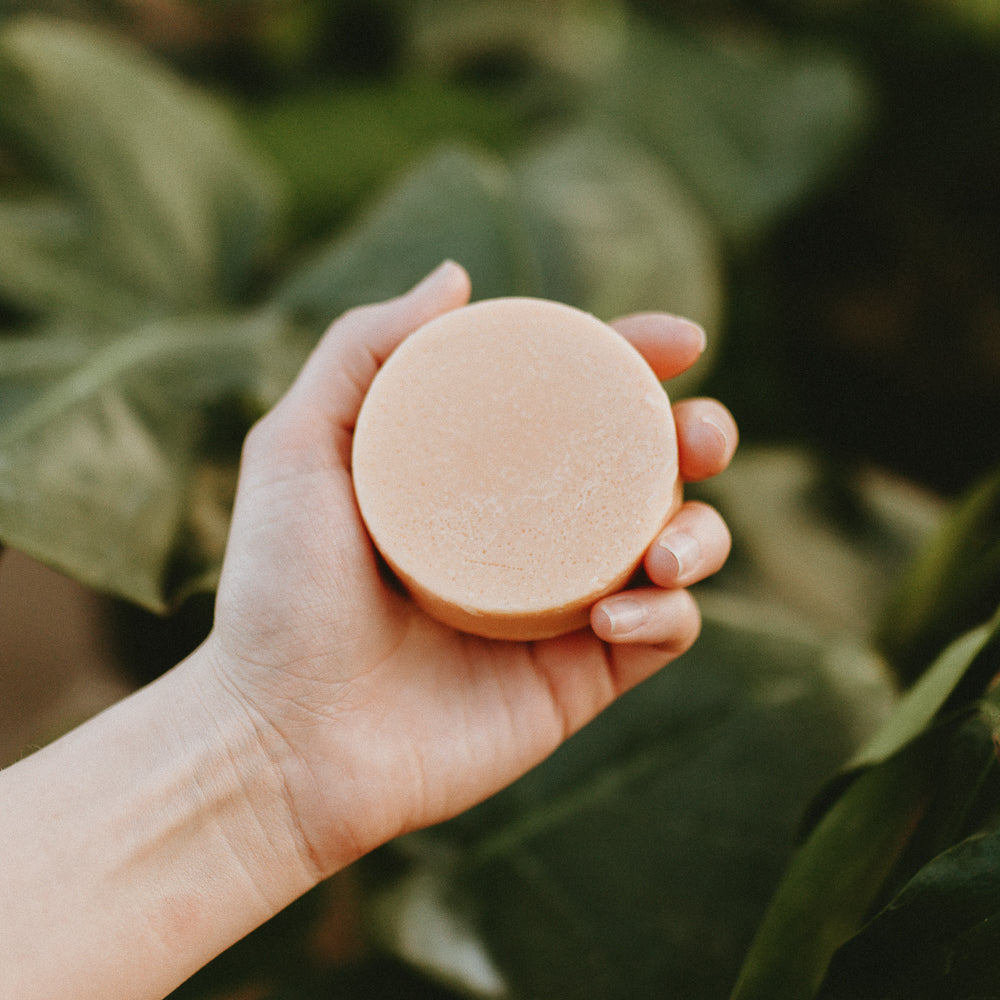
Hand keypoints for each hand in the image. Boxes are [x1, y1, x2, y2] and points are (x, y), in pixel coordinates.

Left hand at [204, 261, 736, 878]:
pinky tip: (616, 612)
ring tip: (664, 549)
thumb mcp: (299, 449)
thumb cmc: (278, 594)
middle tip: (697, 435)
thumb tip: (457, 277)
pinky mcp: (581, 678)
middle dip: (700, 436)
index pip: (577, 401)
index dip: (637, 360)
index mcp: (480, 474)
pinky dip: (666, 615)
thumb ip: (361, 350)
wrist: (282, 740)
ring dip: (704, 533)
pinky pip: (662, 634)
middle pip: (648, 468)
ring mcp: (563, 607)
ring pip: (680, 547)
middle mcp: (531, 533)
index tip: (677, 339)